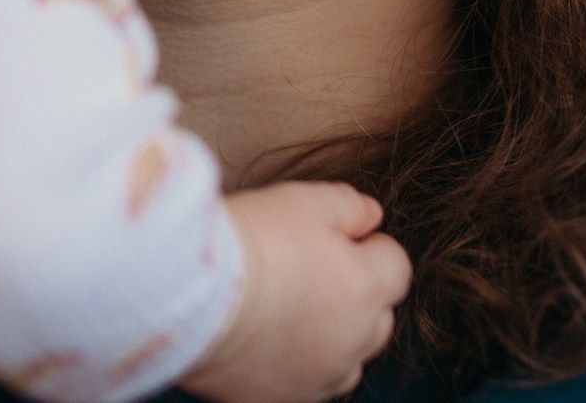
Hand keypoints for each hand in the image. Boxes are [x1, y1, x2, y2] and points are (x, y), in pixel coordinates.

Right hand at [181, 182, 410, 402]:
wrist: (188, 296)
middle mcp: (353, 342)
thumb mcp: (303, 201)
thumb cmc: (248, 244)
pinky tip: (267, 338)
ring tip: (290, 309)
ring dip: (334, 336)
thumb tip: (370, 216)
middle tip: (311, 270)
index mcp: (366, 290)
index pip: (397, 267)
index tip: (336, 237)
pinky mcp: (281, 399)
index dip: (369, 247)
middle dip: (359, 294)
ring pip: (347, 358)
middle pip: (379, 318)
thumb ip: (349, 206)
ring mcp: (318, 377)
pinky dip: (298, 364)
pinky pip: (307, 384)